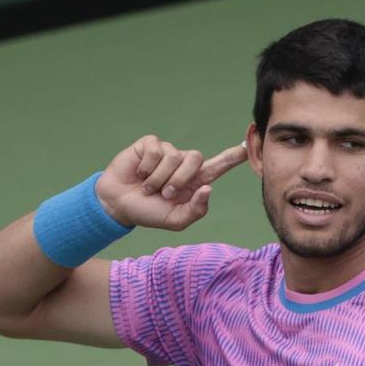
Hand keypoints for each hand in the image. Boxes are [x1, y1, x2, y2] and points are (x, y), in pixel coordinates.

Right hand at [95, 134, 248, 232]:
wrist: (119, 205)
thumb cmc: (149, 213)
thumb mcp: (175, 220)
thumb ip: (195, 211)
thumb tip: (208, 189)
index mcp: (193, 182)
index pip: (217, 167)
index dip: (231, 158)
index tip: (246, 148)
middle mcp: (183, 164)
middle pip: (196, 159)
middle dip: (180, 179)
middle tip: (164, 194)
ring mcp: (167, 152)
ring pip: (174, 157)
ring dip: (159, 178)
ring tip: (148, 188)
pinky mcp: (150, 144)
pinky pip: (155, 151)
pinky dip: (147, 168)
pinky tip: (139, 174)